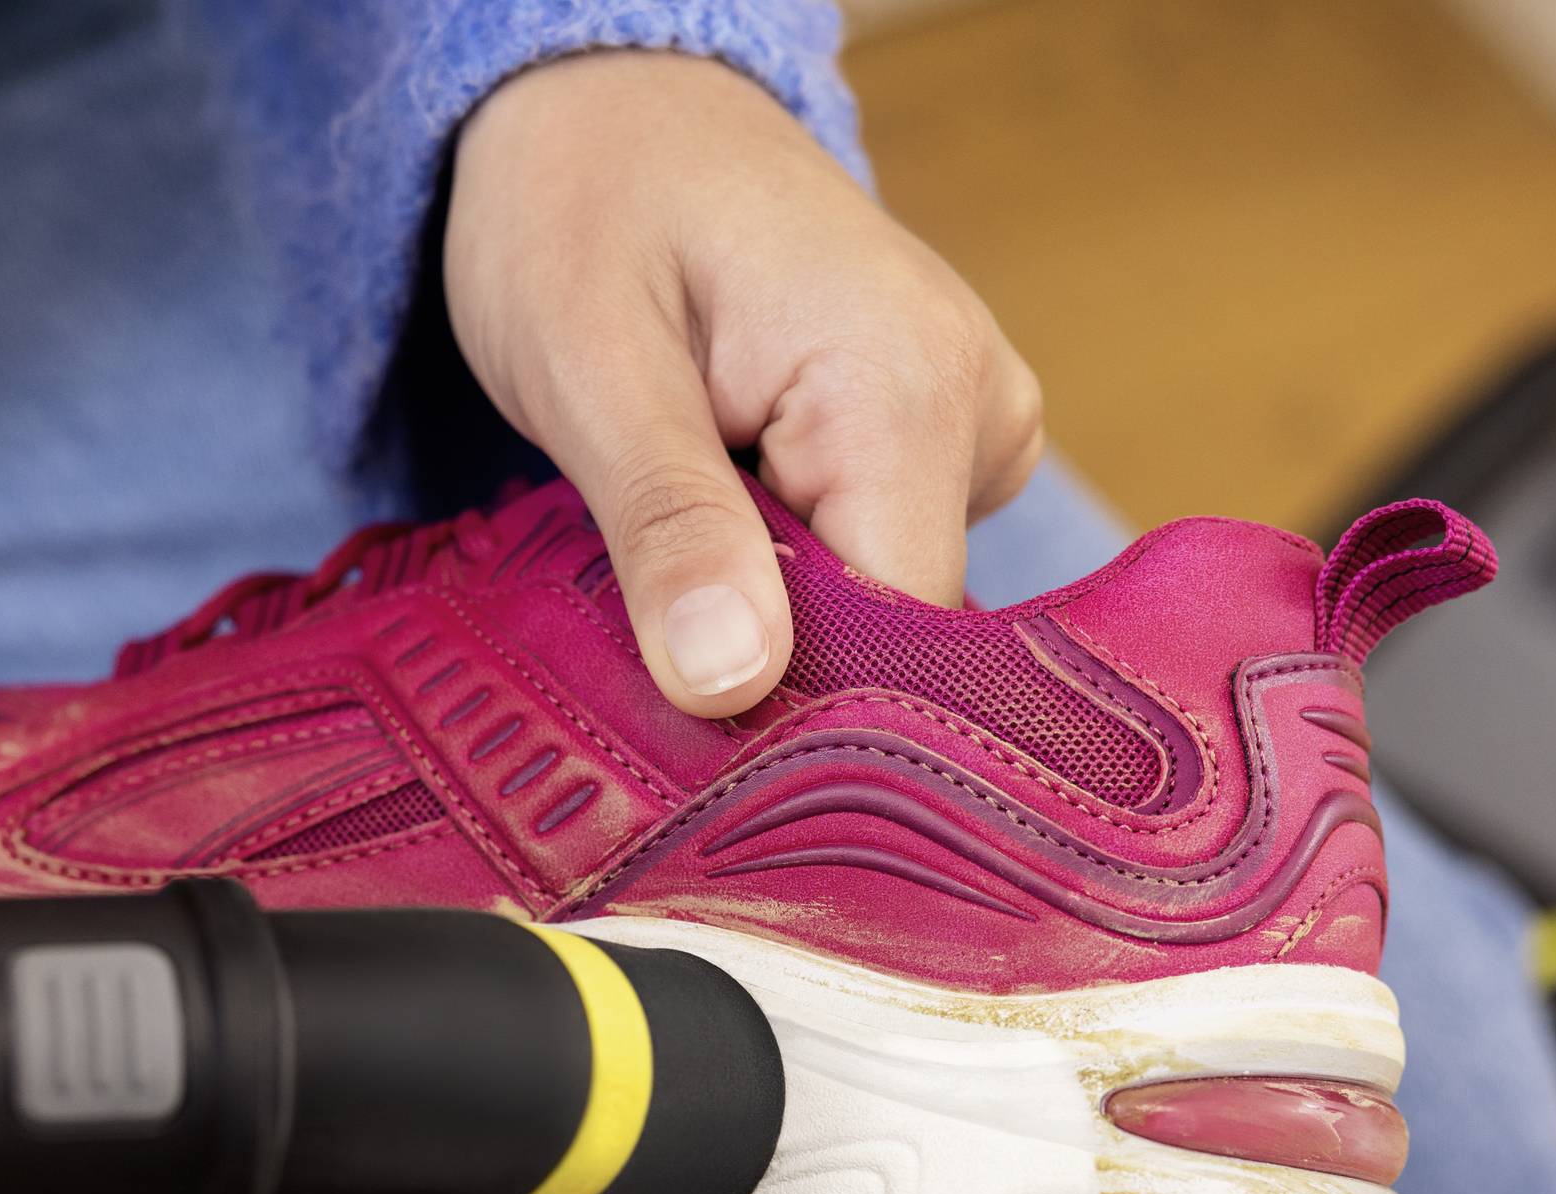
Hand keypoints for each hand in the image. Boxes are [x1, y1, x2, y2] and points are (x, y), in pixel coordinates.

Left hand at [447, 49, 1043, 716]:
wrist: (607, 103)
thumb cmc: (577, 203)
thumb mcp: (585, 366)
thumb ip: (666, 525)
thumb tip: (730, 682)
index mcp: (908, 386)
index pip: (897, 647)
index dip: (786, 710)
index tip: (676, 729)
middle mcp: (978, 405)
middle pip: (898, 639)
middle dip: (766, 663)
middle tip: (638, 627)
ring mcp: (973, 421)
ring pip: (884, 612)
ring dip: (770, 614)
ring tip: (668, 541)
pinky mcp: (940, 439)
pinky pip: (878, 560)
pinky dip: (790, 573)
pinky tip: (718, 520)